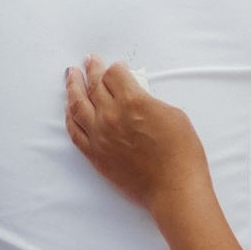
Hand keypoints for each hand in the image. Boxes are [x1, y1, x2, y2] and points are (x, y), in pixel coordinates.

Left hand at [63, 56, 205, 212]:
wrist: (174, 189)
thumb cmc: (181, 153)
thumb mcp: (173, 114)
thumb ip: (149, 101)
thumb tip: (136, 98)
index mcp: (133, 101)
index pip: (115, 74)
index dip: (116, 68)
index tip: (117, 67)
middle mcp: (111, 115)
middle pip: (95, 85)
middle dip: (92, 69)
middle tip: (89, 60)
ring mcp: (99, 136)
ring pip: (78, 104)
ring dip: (73, 87)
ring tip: (72, 76)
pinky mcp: (95, 155)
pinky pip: (74, 131)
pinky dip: (70, 116)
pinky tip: (69, 108)